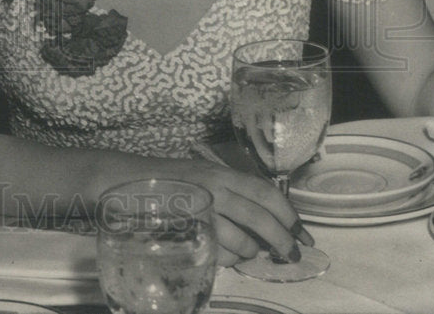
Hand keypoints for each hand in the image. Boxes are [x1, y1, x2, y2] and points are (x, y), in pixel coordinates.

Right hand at [175, 158, 310, 266]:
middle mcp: (215, 192)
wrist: (130, 182)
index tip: (302, 233)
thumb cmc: (173, 179)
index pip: (266, 193)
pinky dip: (231, 259)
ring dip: (252, 252)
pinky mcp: (190, 234)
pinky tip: (228, 253)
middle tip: (292, 254)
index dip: (289, 215)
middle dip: (282, 240)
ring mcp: (202, 215)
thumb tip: (270, 217)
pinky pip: (221, 255)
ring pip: (243, 242)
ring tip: (250, 251)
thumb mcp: (207, 173)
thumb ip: (235, 189)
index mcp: (222, 174)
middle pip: (261, 220)